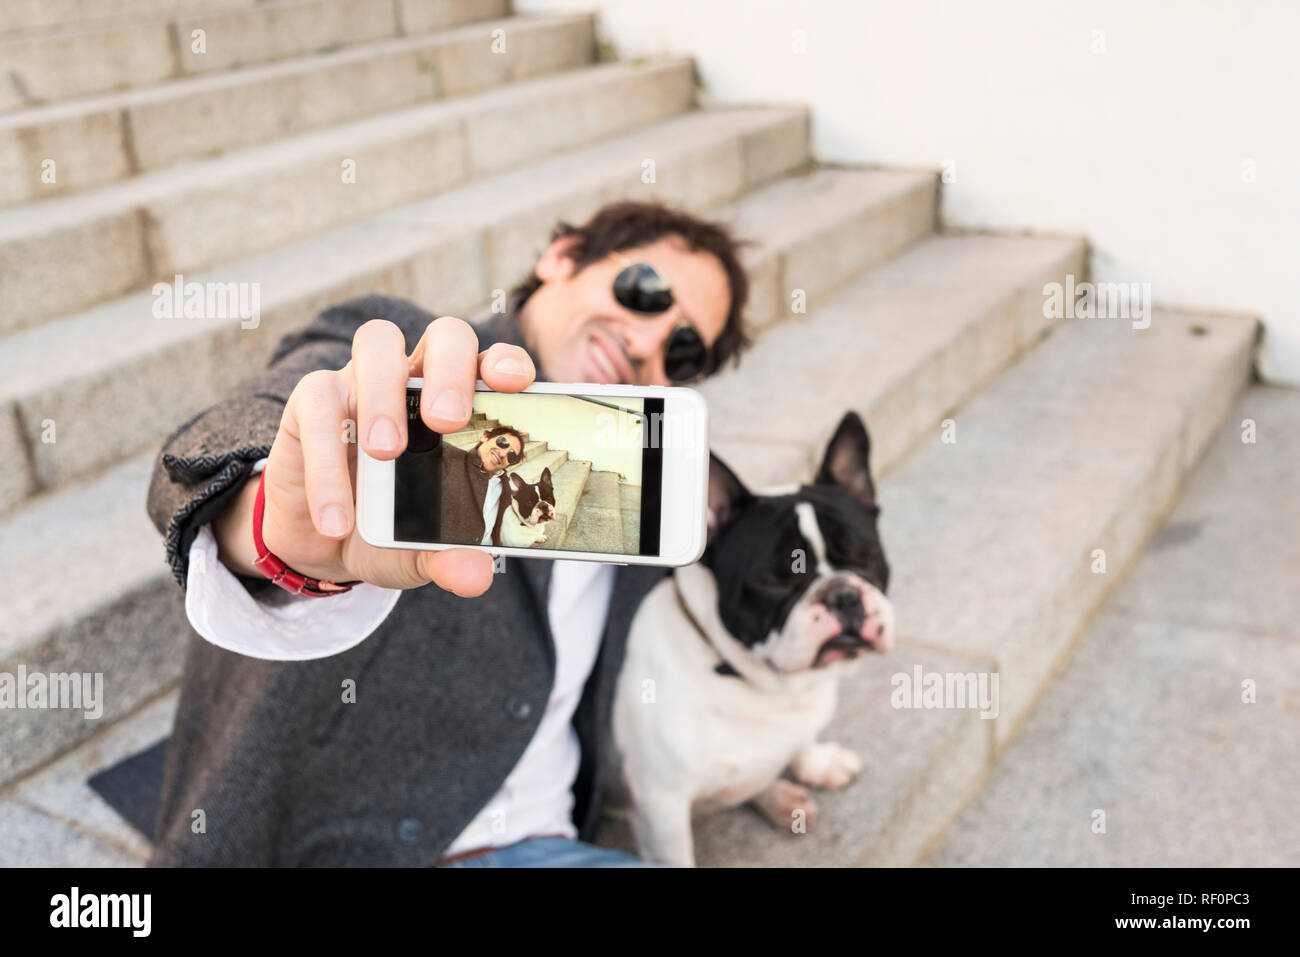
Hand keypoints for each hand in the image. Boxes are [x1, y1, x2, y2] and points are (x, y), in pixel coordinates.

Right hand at [213, 316, 535, 596]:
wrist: (322, 542)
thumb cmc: (393, 527)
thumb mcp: (423, 550)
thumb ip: (451, 558)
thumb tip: (475, 577)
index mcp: (465, 402)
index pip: (494, 363)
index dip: (507, 362)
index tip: (516, 383)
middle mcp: (419, 378)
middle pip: (444, 335)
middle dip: (450, 369)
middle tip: (448, 420)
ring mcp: (365, 380)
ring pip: (377, 343)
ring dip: (384, 392)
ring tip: (385, 452)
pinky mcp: (313, 400)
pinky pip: (318, 405)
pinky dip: (327, 459)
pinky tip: (338, 516)